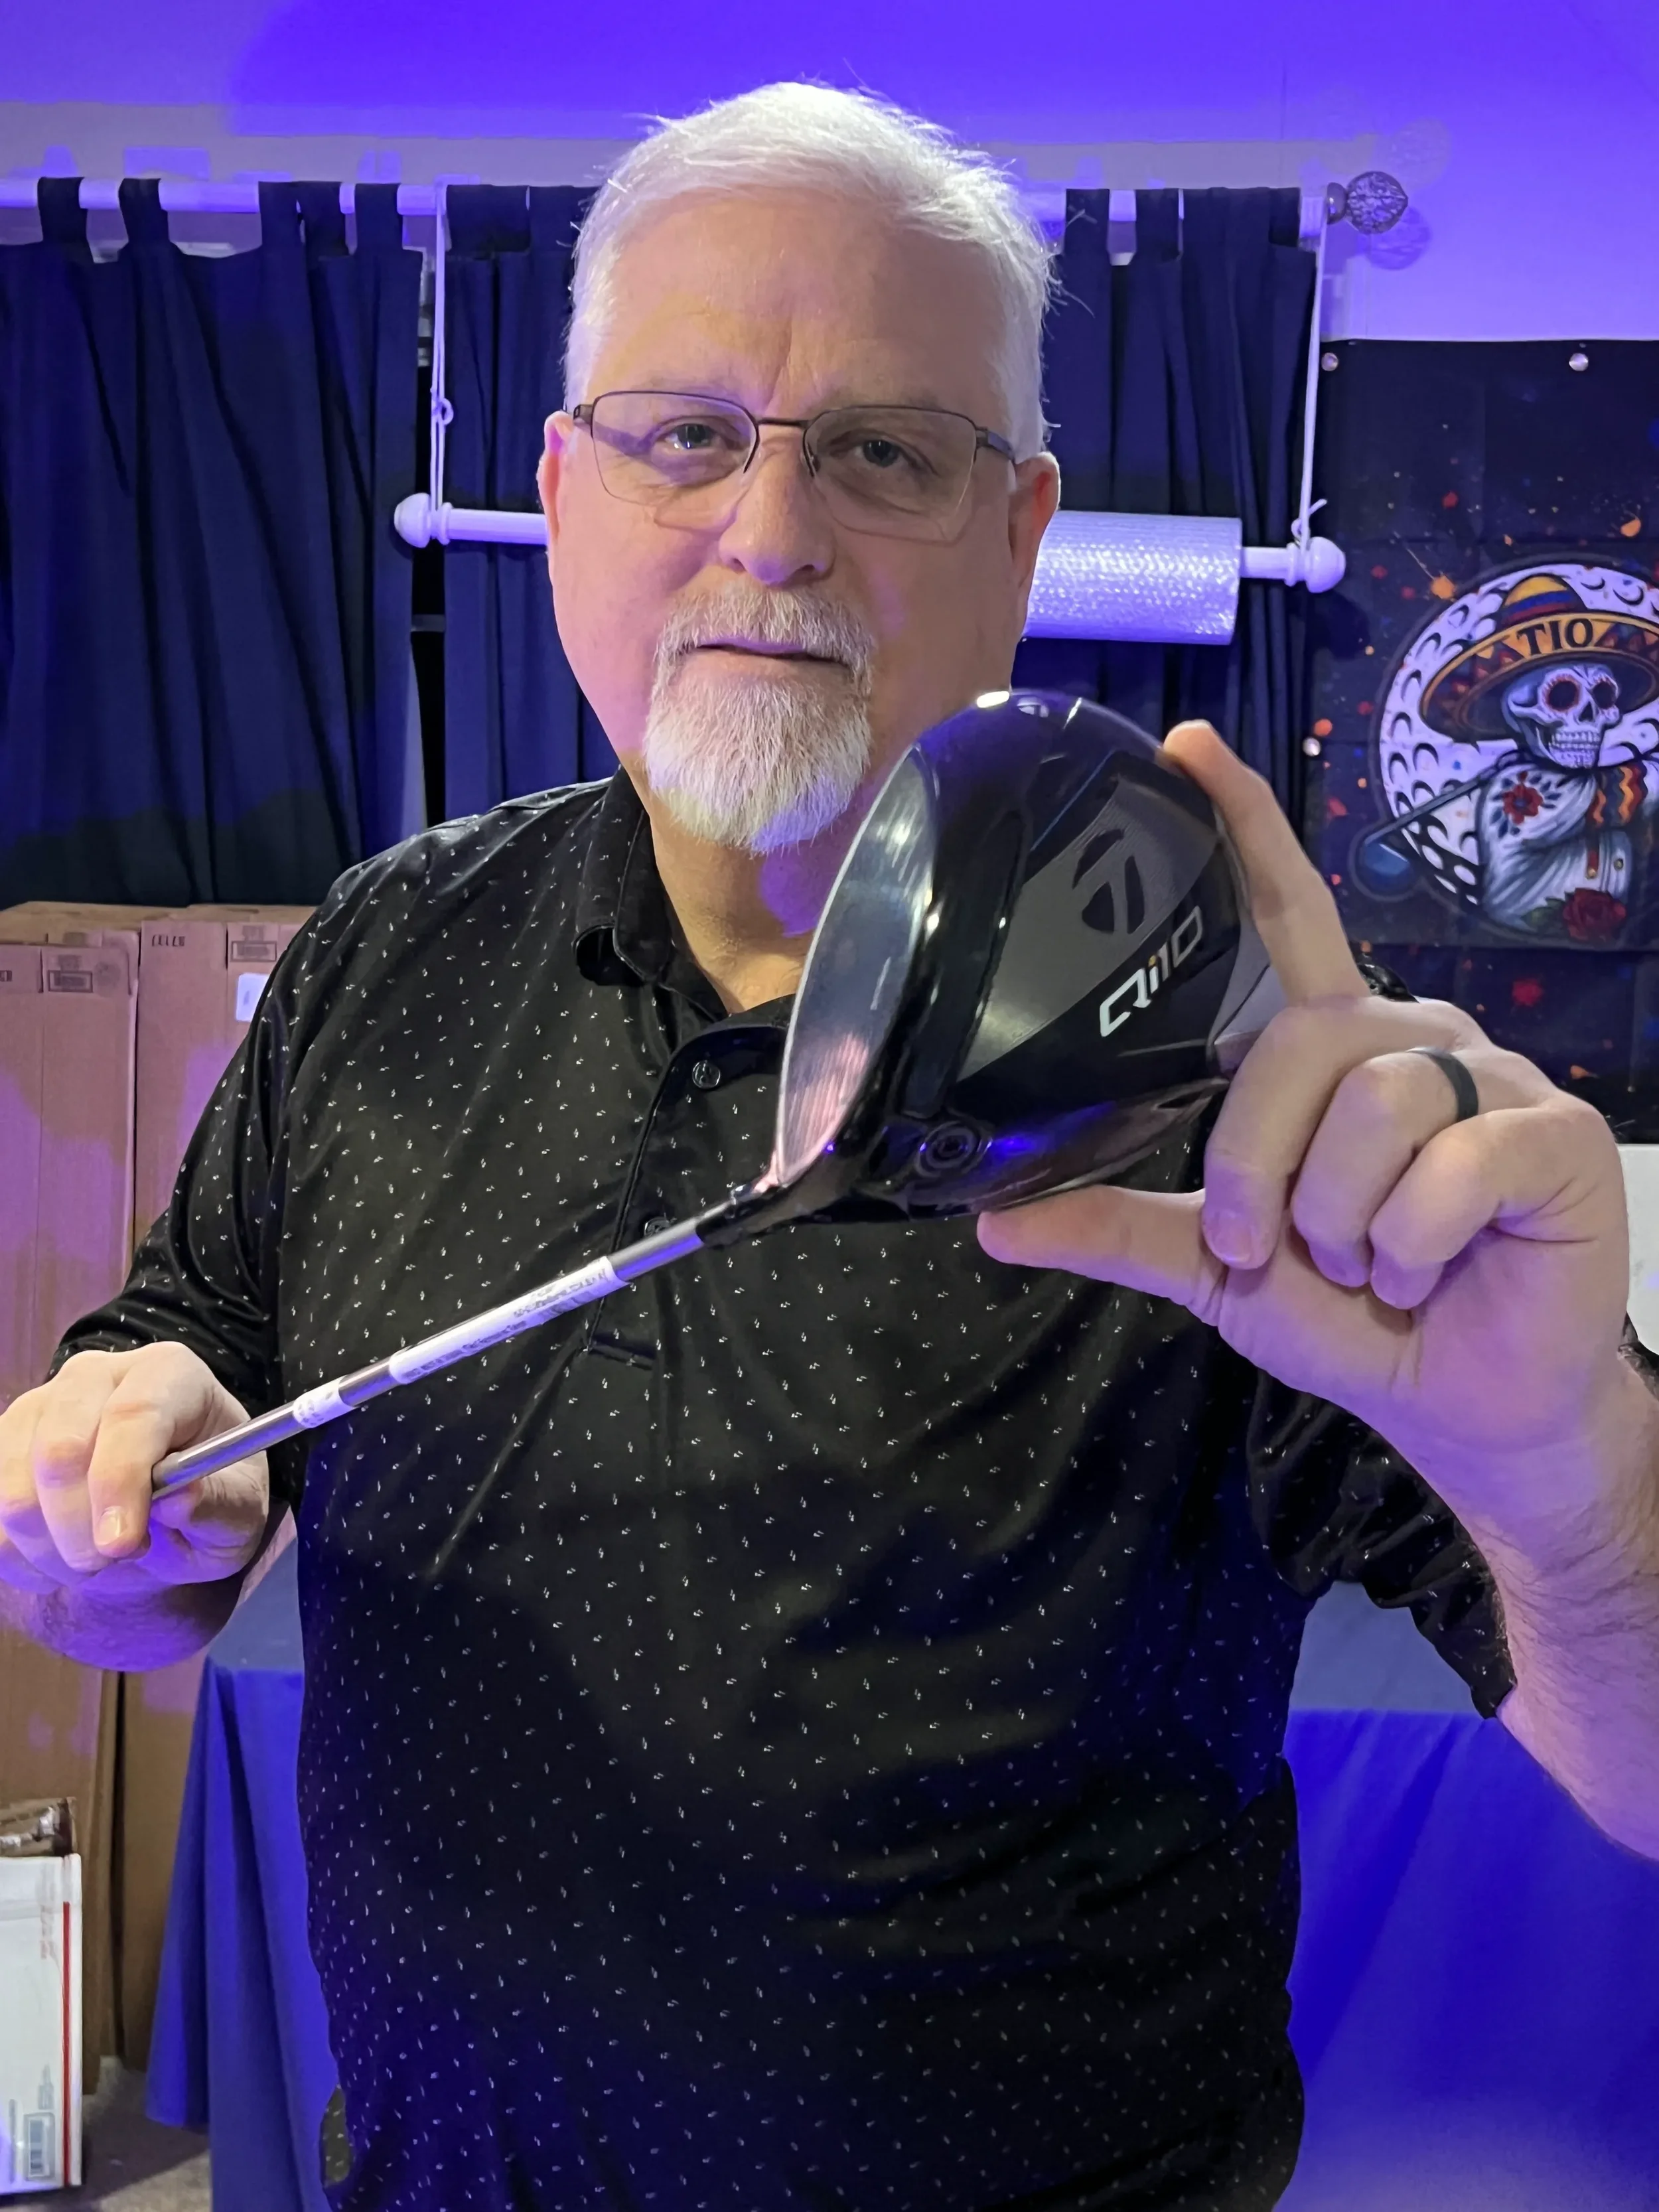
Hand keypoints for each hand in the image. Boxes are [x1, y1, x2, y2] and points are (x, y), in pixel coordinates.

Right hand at [0, 1344, 269, 1596]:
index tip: (119, 1545)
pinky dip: (16, 1552)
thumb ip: (219, 1503)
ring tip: (92, 1562)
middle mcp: (98, 1375)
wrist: (168, 1502)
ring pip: (12, 1483)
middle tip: (109, 1562)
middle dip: (77, 1525)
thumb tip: (181, 1498)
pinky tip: (56, 1560)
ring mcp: (41, 1405)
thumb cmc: (212, 1494)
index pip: (134, 1414)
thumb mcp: (240, 1508)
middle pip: (60, 1447)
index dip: (119, 1481)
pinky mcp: (3, 1442)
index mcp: (170, 1374)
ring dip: (47, 1546)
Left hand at [978, 721, 1636, 1558]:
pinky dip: (1409, 1242)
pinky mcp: (1553, 1137)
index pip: (1288, 917)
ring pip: (1371, 1100)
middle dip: (1258, 1159)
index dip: (1245, 830)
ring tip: (1362, 1263)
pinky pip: (1450, 1163)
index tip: (1186, 750)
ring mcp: (1491, 1079)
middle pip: (1300, 1038)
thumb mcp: (1221, 1269)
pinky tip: (1425, 1270)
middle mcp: (1409, 1041)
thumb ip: (1122, 1227)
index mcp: (1330, 1054)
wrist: (1462, 1408)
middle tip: (1267, 1244)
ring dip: (1337, 1212)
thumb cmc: (1354, 1317)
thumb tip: (993, 1222)